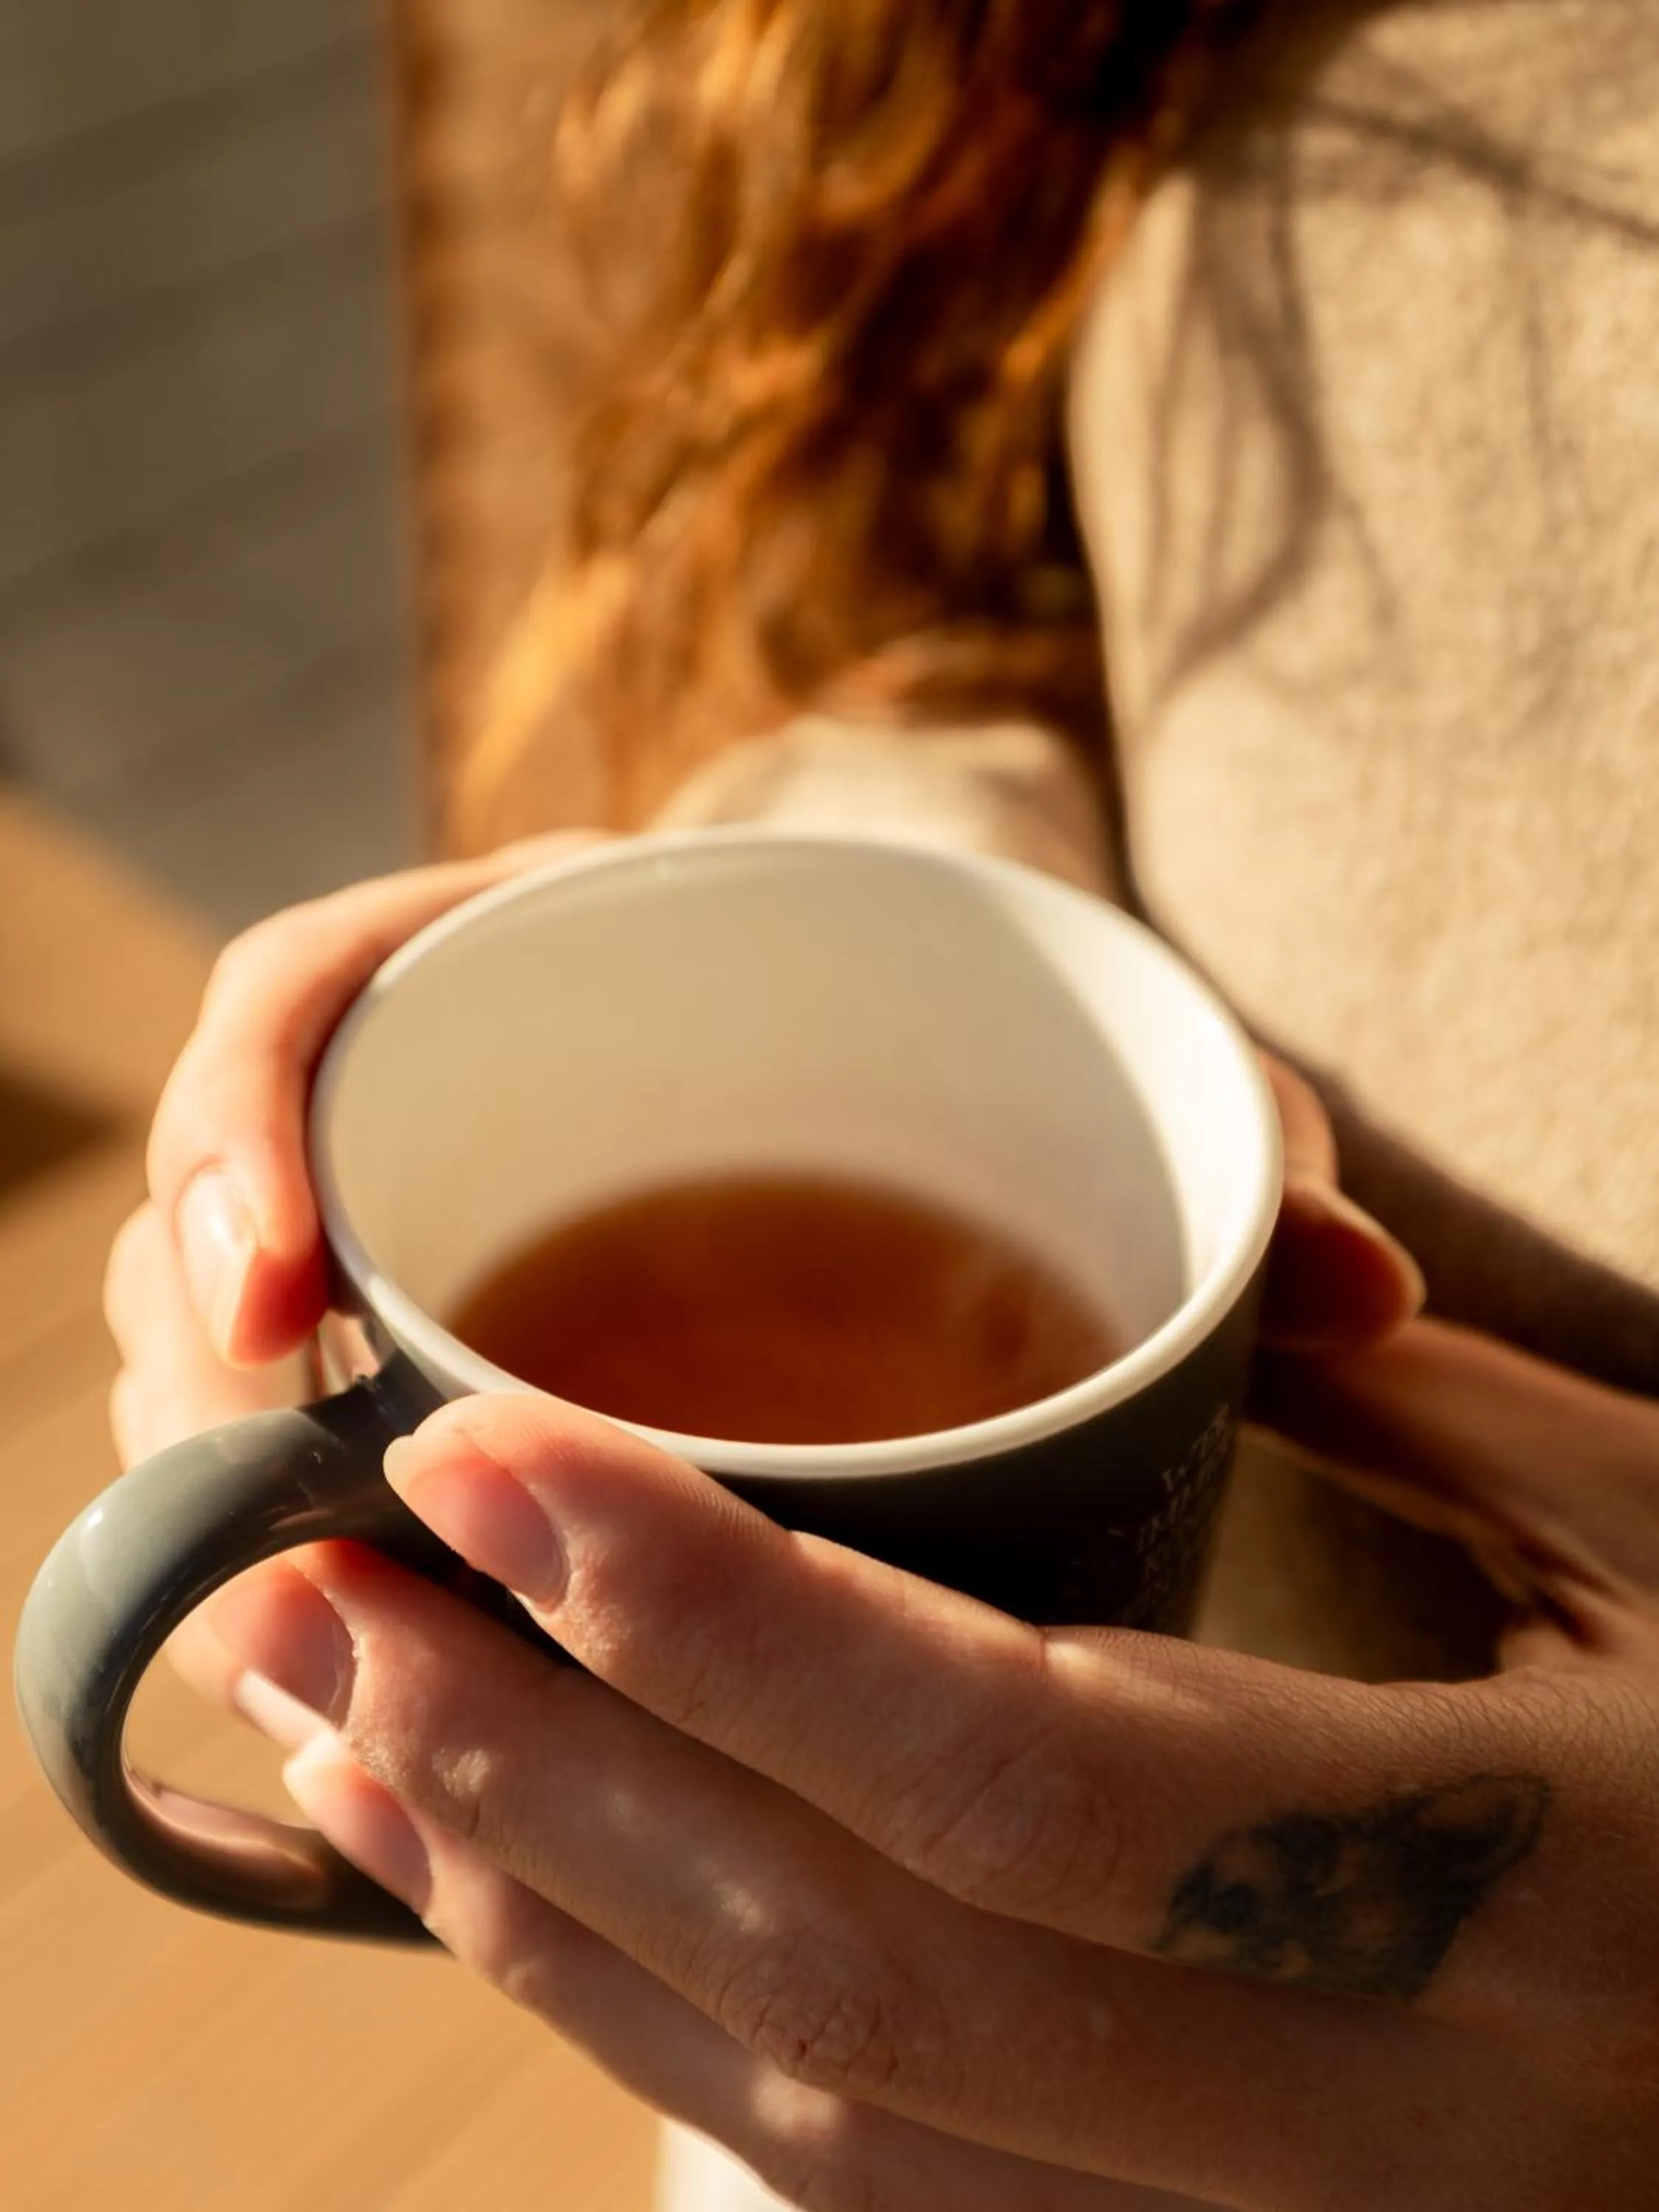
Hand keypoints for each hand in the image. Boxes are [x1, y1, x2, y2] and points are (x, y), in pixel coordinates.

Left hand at [188, 1334, 1658, 2210]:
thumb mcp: (1648, 1531)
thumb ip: (1392, 1404)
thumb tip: (1184, 1276)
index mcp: (1513, 1889)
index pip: (1030, 1773)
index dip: (721, 1620)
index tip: (477, 1458)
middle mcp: (1383, 2135)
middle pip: (861, 1977)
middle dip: (540, 1777)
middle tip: (303, 1587)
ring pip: (824, 2120)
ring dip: (545, 1913)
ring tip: (341, 1723)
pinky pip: (872, 2192)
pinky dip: (657, 2035)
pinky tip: (519, 1888)